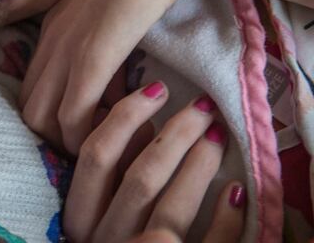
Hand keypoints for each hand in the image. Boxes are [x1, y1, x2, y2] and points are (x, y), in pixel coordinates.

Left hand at [20, 0, 192, 152]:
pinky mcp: (90, 53)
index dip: (62, 118)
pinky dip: (96, 133)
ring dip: (81, 142)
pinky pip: (75, 113)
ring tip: (123, 139)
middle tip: (110, 141)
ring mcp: (66, 47)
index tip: (102, 124)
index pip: (33, 91)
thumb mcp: (114, 6)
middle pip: (30, 112)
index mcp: (54, 29)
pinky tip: (131, 128)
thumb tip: (117, 73)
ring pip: (43, 121)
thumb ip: (106, 35)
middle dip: (65, 138)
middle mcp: (50, 40)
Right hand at [63, 82, 244, 241]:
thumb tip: (133, 116)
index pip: (95, 156)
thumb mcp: (94, 205)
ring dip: (199, 167)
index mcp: (79, 216)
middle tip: (202, 107)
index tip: (158, 88)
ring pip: (172, 210)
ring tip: (218, 137)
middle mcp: (105, 238)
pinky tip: (236, 191)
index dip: (127, 117)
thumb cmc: (107, 235)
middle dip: (175, 135)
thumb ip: (107, 168)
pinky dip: (226, 218)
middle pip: (139, 177)